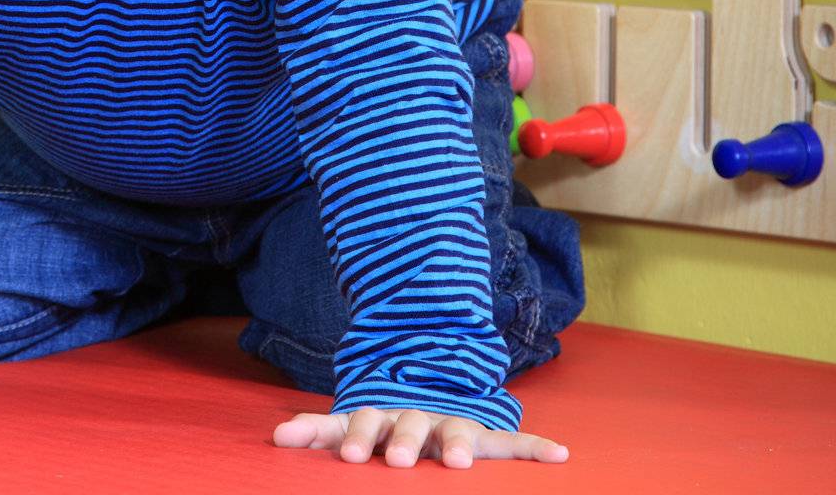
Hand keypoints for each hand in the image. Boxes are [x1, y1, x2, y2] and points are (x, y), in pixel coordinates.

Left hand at [272, 407, 568, 467]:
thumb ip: (315, 430)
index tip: (353, 457)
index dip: (359, 438)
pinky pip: (513, 440)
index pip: (366, 423)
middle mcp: (418, 416)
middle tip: (398, 460)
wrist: (426, 374)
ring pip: (457, 430)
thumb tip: (275, 437)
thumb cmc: (382, 418)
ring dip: (459, 443)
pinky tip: (559, 454)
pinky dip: (535, 446)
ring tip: (458, 459)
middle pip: (409, 426)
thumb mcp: (348, 422)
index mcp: (382, 415)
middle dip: (404, 442)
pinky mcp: (484, 432)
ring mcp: (452, 422)